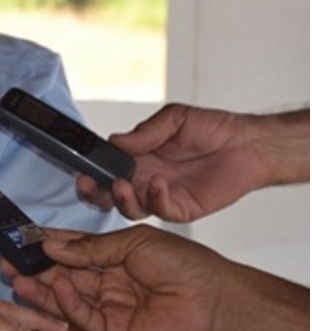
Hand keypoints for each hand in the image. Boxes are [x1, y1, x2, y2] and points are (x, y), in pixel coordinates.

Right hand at [6, 225, 227, 330]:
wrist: (213, 300)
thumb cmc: (184, 264)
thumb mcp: (132, 241)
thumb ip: (91, 247)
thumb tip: (54, 246)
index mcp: (116, 258)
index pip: (73, 250)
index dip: (48, 244)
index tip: (24, 239)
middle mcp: (109, 283)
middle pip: (64, 275)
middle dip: (36, 267)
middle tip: (8, 260)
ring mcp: (110, 308)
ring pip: (66, 297)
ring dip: (41, 286)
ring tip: (16, 276)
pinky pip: (82, 316)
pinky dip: (66, 302)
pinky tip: (57, 286)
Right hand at [77, 104, 272, 221]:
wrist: (248, 145)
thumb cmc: (214, 129)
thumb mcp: (174, 119)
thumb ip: (144, 133)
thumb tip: (115, 141)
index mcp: (140, 157)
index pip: (107, 168)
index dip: (92, 171)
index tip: (82, 169)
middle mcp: (146, 178)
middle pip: (110, 193)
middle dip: (95, 192)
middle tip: (89, 185)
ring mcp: (162, 195)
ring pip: (130, 208)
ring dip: (122, 199)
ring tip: (124, 185)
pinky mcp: (181, 208)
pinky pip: (161, 211)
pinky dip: (156, 199)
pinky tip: (160, 183)